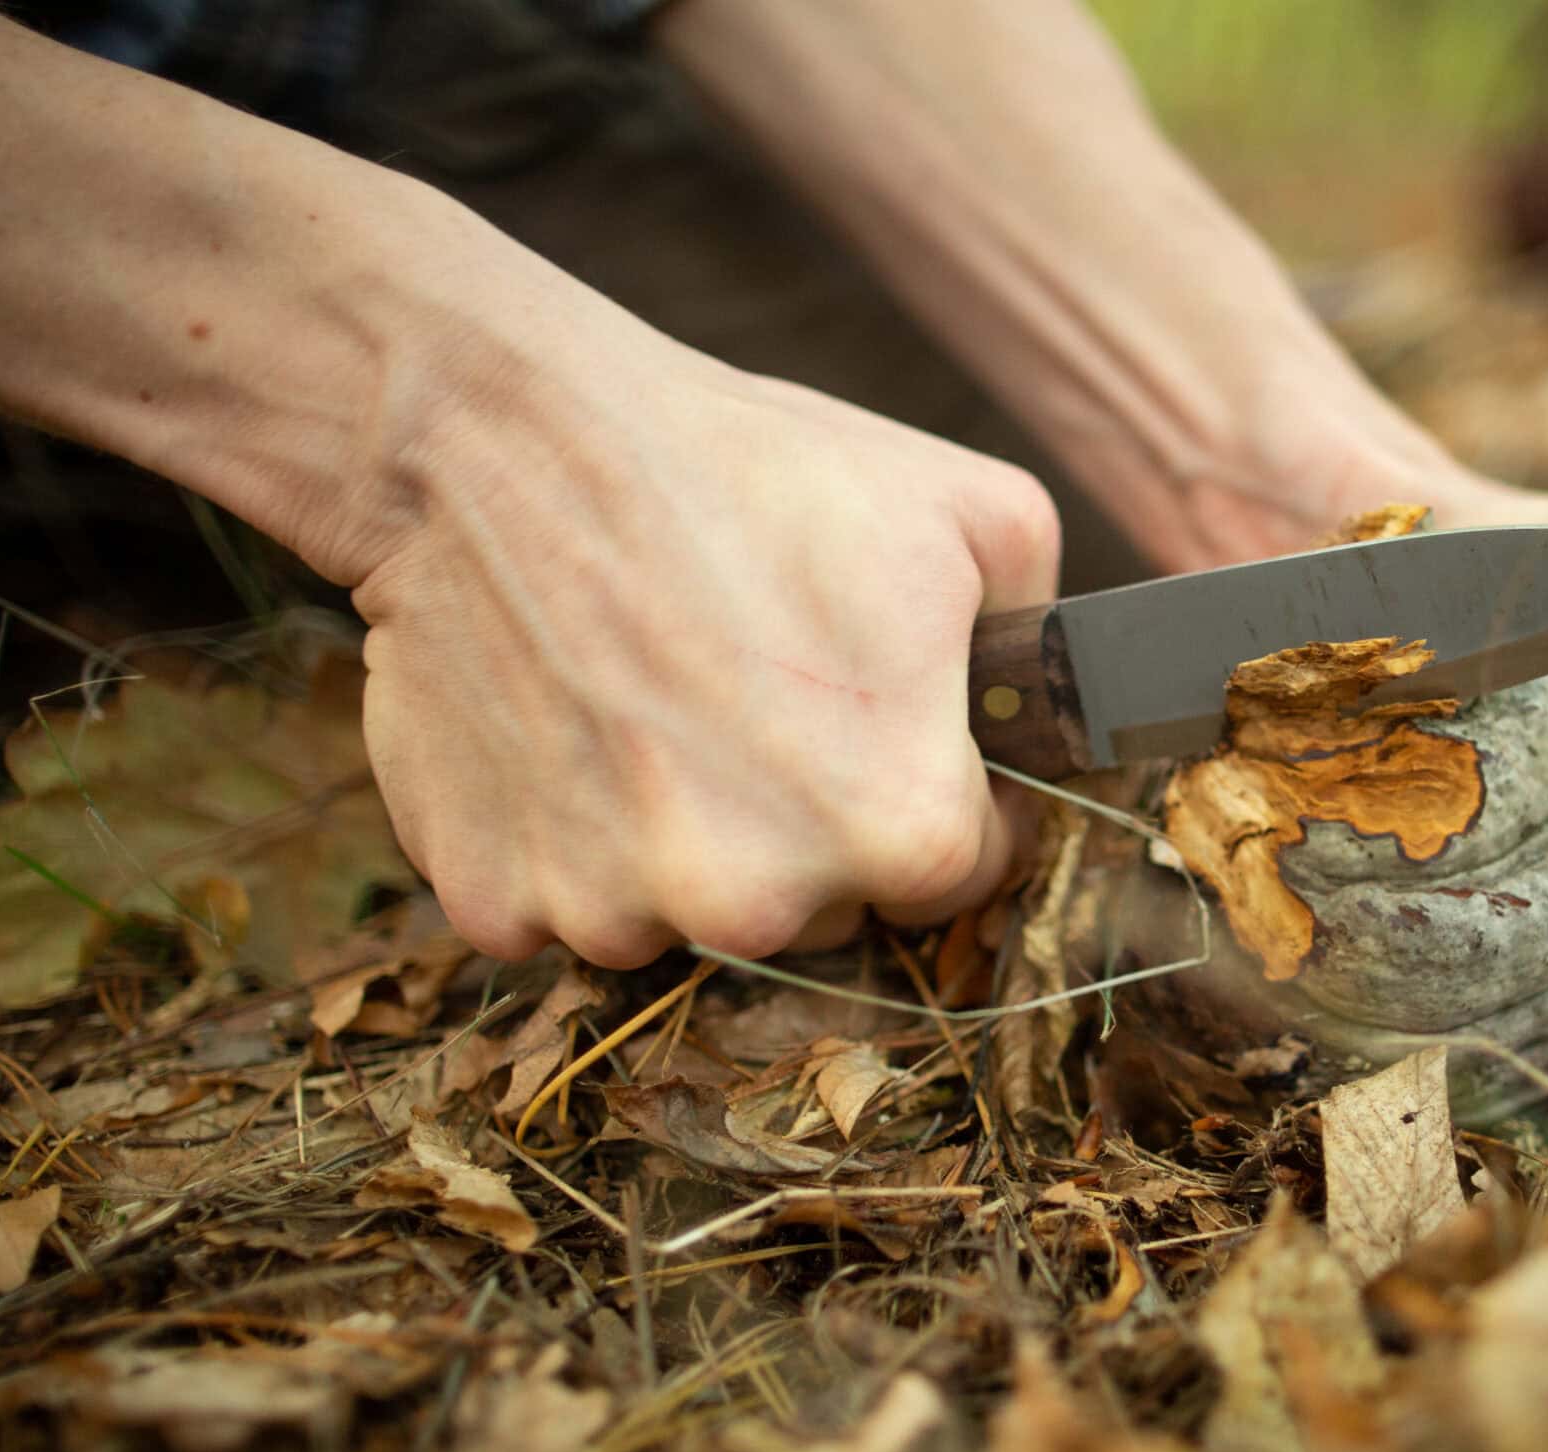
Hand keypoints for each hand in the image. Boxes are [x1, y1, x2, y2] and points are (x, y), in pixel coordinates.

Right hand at [297, 245, 1058, 965]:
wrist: (496, 438)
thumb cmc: (736, 467)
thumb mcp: (969, 510)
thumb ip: (1044, 635)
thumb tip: (1052, 703)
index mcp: (899, 828)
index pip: (963, 871)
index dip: (945, 796)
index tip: (896, 734)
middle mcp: (760, 905)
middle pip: (829, 909)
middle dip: (816, 824)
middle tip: (759, 695)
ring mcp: (616, 916)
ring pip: (693, 916)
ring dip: (688, 841)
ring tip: (652, 699)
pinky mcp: (495, 904)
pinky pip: (562, 906)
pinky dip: (567, 839)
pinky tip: (566, 724)